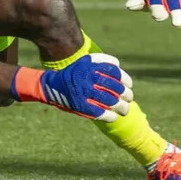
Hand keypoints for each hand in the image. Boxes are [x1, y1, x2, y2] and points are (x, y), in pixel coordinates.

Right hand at [10, 54, 133, 121]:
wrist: (51, 86)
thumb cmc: (72, 74)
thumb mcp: (84, 62)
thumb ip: (101, 62)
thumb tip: (118, 66)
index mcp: (91, 67)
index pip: (115, 72)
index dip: (125, 79)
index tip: (129, 85)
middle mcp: (88, 79)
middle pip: (115, 87)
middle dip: (126, 94)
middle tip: (129, 98)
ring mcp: (85, 93)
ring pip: (110, 101)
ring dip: (121, 107)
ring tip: (125, 110)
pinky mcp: (81, 106)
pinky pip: (100, 113)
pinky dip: (109, 116)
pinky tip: (113, 117)